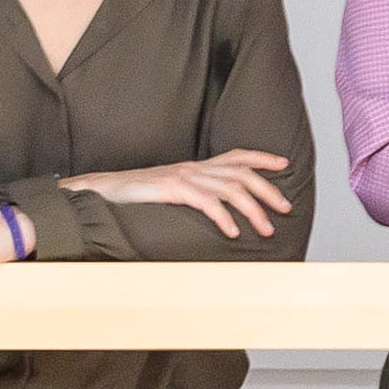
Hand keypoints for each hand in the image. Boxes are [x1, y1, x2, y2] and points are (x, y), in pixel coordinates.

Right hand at [76, 147, 300, 239]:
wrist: (103, 190)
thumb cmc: (133, 196)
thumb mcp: (168, 192)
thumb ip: (191, 196)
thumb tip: (212, 210)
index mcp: (195, 167)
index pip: (236, 155)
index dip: (262, 158)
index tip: (283, 164)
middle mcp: (194, 168)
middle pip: (242, 173)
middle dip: (268, 191)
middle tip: (285, 209)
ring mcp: (184, 177)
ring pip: (231, 189)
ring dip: (253, 210)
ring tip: (266, 229)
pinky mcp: (173, 189)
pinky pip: (207, 202)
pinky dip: (224, 218)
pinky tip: (233, 232)